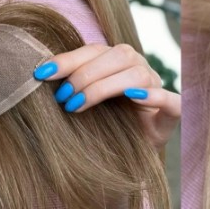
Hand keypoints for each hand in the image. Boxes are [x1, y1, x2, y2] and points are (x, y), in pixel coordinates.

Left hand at [35, 43, 179, 150]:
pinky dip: (153, 96)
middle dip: (85, 75)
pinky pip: (170, 99)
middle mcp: (139, 68)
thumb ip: (70, 87)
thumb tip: (38, 77)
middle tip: (62, 98)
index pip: (94, 50)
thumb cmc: (103, 126)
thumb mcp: (83, 104)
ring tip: (77, 106)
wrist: (130, 158)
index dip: (68, 59)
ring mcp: (157, 88)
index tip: (41, 73)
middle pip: (117, 55)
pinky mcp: (171, 113)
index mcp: (117, 60)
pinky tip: (134, 98)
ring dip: (105, 87)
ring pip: (137, 74)